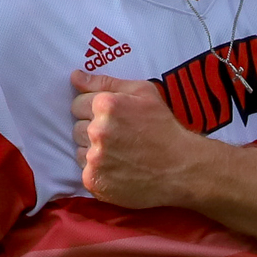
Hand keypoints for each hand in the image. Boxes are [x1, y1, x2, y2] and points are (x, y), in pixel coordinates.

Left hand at [70, 69, 216, 207]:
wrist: (181, 168)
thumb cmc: (164, 127)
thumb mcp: (143, 92)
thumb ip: (105, 82)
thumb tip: (75, 76)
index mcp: (106, 105)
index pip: (77, 104)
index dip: (94, 111)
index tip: (113, 120)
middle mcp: (97, 130)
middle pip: (77, 127)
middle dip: (93, 131)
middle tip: (119, 138)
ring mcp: (95, 158)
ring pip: (79, 150)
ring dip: (93, 151)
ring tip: (120, 154)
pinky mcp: (94, 180)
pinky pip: (85, 171)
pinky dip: (98, 171)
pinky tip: (118, 169)